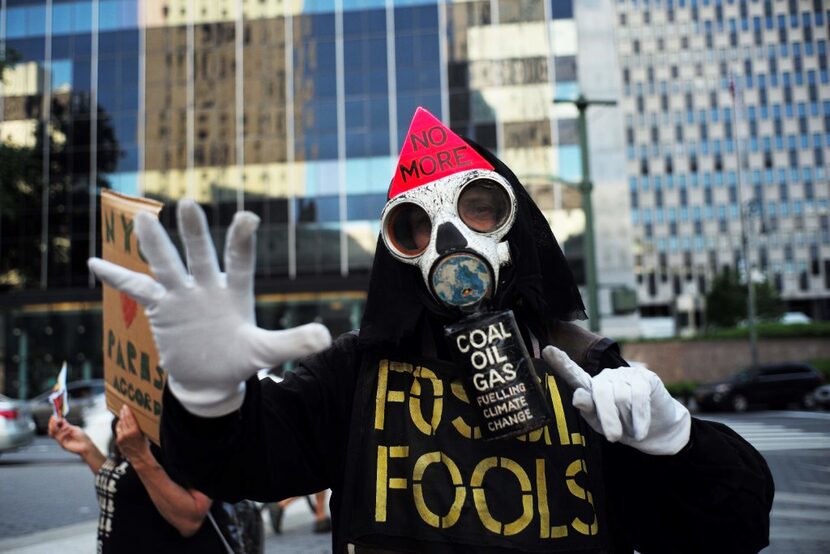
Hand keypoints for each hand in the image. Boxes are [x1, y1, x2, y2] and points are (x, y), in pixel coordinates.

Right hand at [48, 416, 90, 455]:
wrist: (87, 445)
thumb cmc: (82, 437)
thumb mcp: (74, 428)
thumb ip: (66, 425)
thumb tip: (60, 419)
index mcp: (64, 432)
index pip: (55, 427)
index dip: (53, 421)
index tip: (53, 416)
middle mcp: (61, 436)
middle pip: (51, 431)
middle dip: (52, 424)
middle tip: (55, 420)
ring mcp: (61, 441)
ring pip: (54, 434)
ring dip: (60, 429)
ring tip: (67, 426)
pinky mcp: (63, 445)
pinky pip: (59, 438)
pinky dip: (63, 433)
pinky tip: (69, 431)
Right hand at [88, 200, 331, 416]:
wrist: (210, 378)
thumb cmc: (239, 359)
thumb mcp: (266, 353)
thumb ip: (293, 343)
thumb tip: (326, 337)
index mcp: (236, 291)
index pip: (239, 261)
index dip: (242, 240)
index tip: (248, 216)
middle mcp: (207, 286)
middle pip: (201, 254)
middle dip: (195, 232)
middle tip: (187, 203)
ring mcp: (183, 295)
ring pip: (166, 264)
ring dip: (154, 244)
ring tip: (141, 217)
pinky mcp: (162, 309)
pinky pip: (137, 290)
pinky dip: (118, 278)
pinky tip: (96, 262)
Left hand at [115, 405, 151, 465]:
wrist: (139, 457)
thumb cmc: (144, 446)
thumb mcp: (144, 433)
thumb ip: (138, 426)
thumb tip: (134, 417)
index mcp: (135, 431)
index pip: (129, 418)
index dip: (127, 411)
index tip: (126, 406)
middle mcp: (126, 434)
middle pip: (124, 420)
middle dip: (123, 413)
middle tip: (123, 407)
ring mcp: (121, 438)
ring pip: (120, 425)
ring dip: (121, 419)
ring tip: (122, 414)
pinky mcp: (118, 441)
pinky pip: (118, 431)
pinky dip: (119, 426)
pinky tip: (121, 423)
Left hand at [542, 346, 690, 455]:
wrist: (656, 431)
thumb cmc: (623, 427)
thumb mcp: (601, 424)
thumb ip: (589, 410)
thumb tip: (578, 395)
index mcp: (591, 388)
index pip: (574, 374)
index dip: (561, 362)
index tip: (547, 350)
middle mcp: (606, 377)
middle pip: (601, 393)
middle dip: (607, 418)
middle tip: (613, 438)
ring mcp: (626, 374)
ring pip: (621, 398)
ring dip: (627, 421)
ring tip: (632, 429)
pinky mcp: (645, 377)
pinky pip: (639, 397)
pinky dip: (640, 418)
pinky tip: (640, 430)